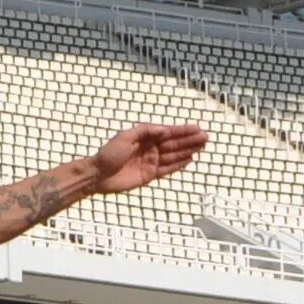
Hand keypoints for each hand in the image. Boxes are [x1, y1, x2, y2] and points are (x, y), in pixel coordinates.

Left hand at [90, 124, 208, 194]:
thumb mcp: (125, 136)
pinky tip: (189, 160)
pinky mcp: (149, 175)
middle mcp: (150, 148)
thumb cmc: (109, 153)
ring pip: (173, 156)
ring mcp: (150, 162)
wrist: (98, 175)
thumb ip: (145, 131)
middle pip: (174, 143)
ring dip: (188, 151)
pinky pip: (167, 169)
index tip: (197, 128)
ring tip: (202, 147)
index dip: (183, 131)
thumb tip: (163, 129)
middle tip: (205, 137)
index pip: (168, 132)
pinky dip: (178, 165)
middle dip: (190, 140)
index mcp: (145, 137)